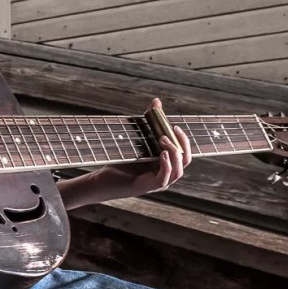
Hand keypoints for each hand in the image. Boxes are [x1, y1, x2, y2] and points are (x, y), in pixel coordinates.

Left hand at [57, 100, 191, 209]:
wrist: (102, 180)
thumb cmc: (120, 161)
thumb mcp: (136, 140)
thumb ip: (148, 122)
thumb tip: (157, 101)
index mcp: (165, 164)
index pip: (184, 153)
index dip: (183, 139)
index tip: (175, 126)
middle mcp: (165, 174)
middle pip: (185, 160)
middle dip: (182, 144)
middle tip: (172, 130)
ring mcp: (158, 183)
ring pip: (178, 171)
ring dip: (174, 153)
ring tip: (162, 139)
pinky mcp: (149, 187)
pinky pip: (164, 178)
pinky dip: (166, 165)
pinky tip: (161, 154)